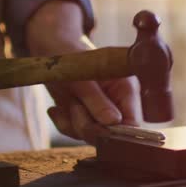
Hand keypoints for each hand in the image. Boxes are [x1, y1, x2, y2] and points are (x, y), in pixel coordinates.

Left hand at [26, 0, 141, 143]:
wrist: (52, 50)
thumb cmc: (69, 58)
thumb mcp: (80, 78)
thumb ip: (96, 100)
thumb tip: (113, 122)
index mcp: (127, 89)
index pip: (133, 123)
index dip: (117, 133)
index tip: (96, 128)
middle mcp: (118, 103)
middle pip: (111, 134)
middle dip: (89, 126)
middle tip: (74, 106)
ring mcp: (102, 112)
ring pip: (93, 135)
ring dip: (73, 124)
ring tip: (66, 102)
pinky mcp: (87, 117)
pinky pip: (77, 133)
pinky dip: (64, 123)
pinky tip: (57, 109)